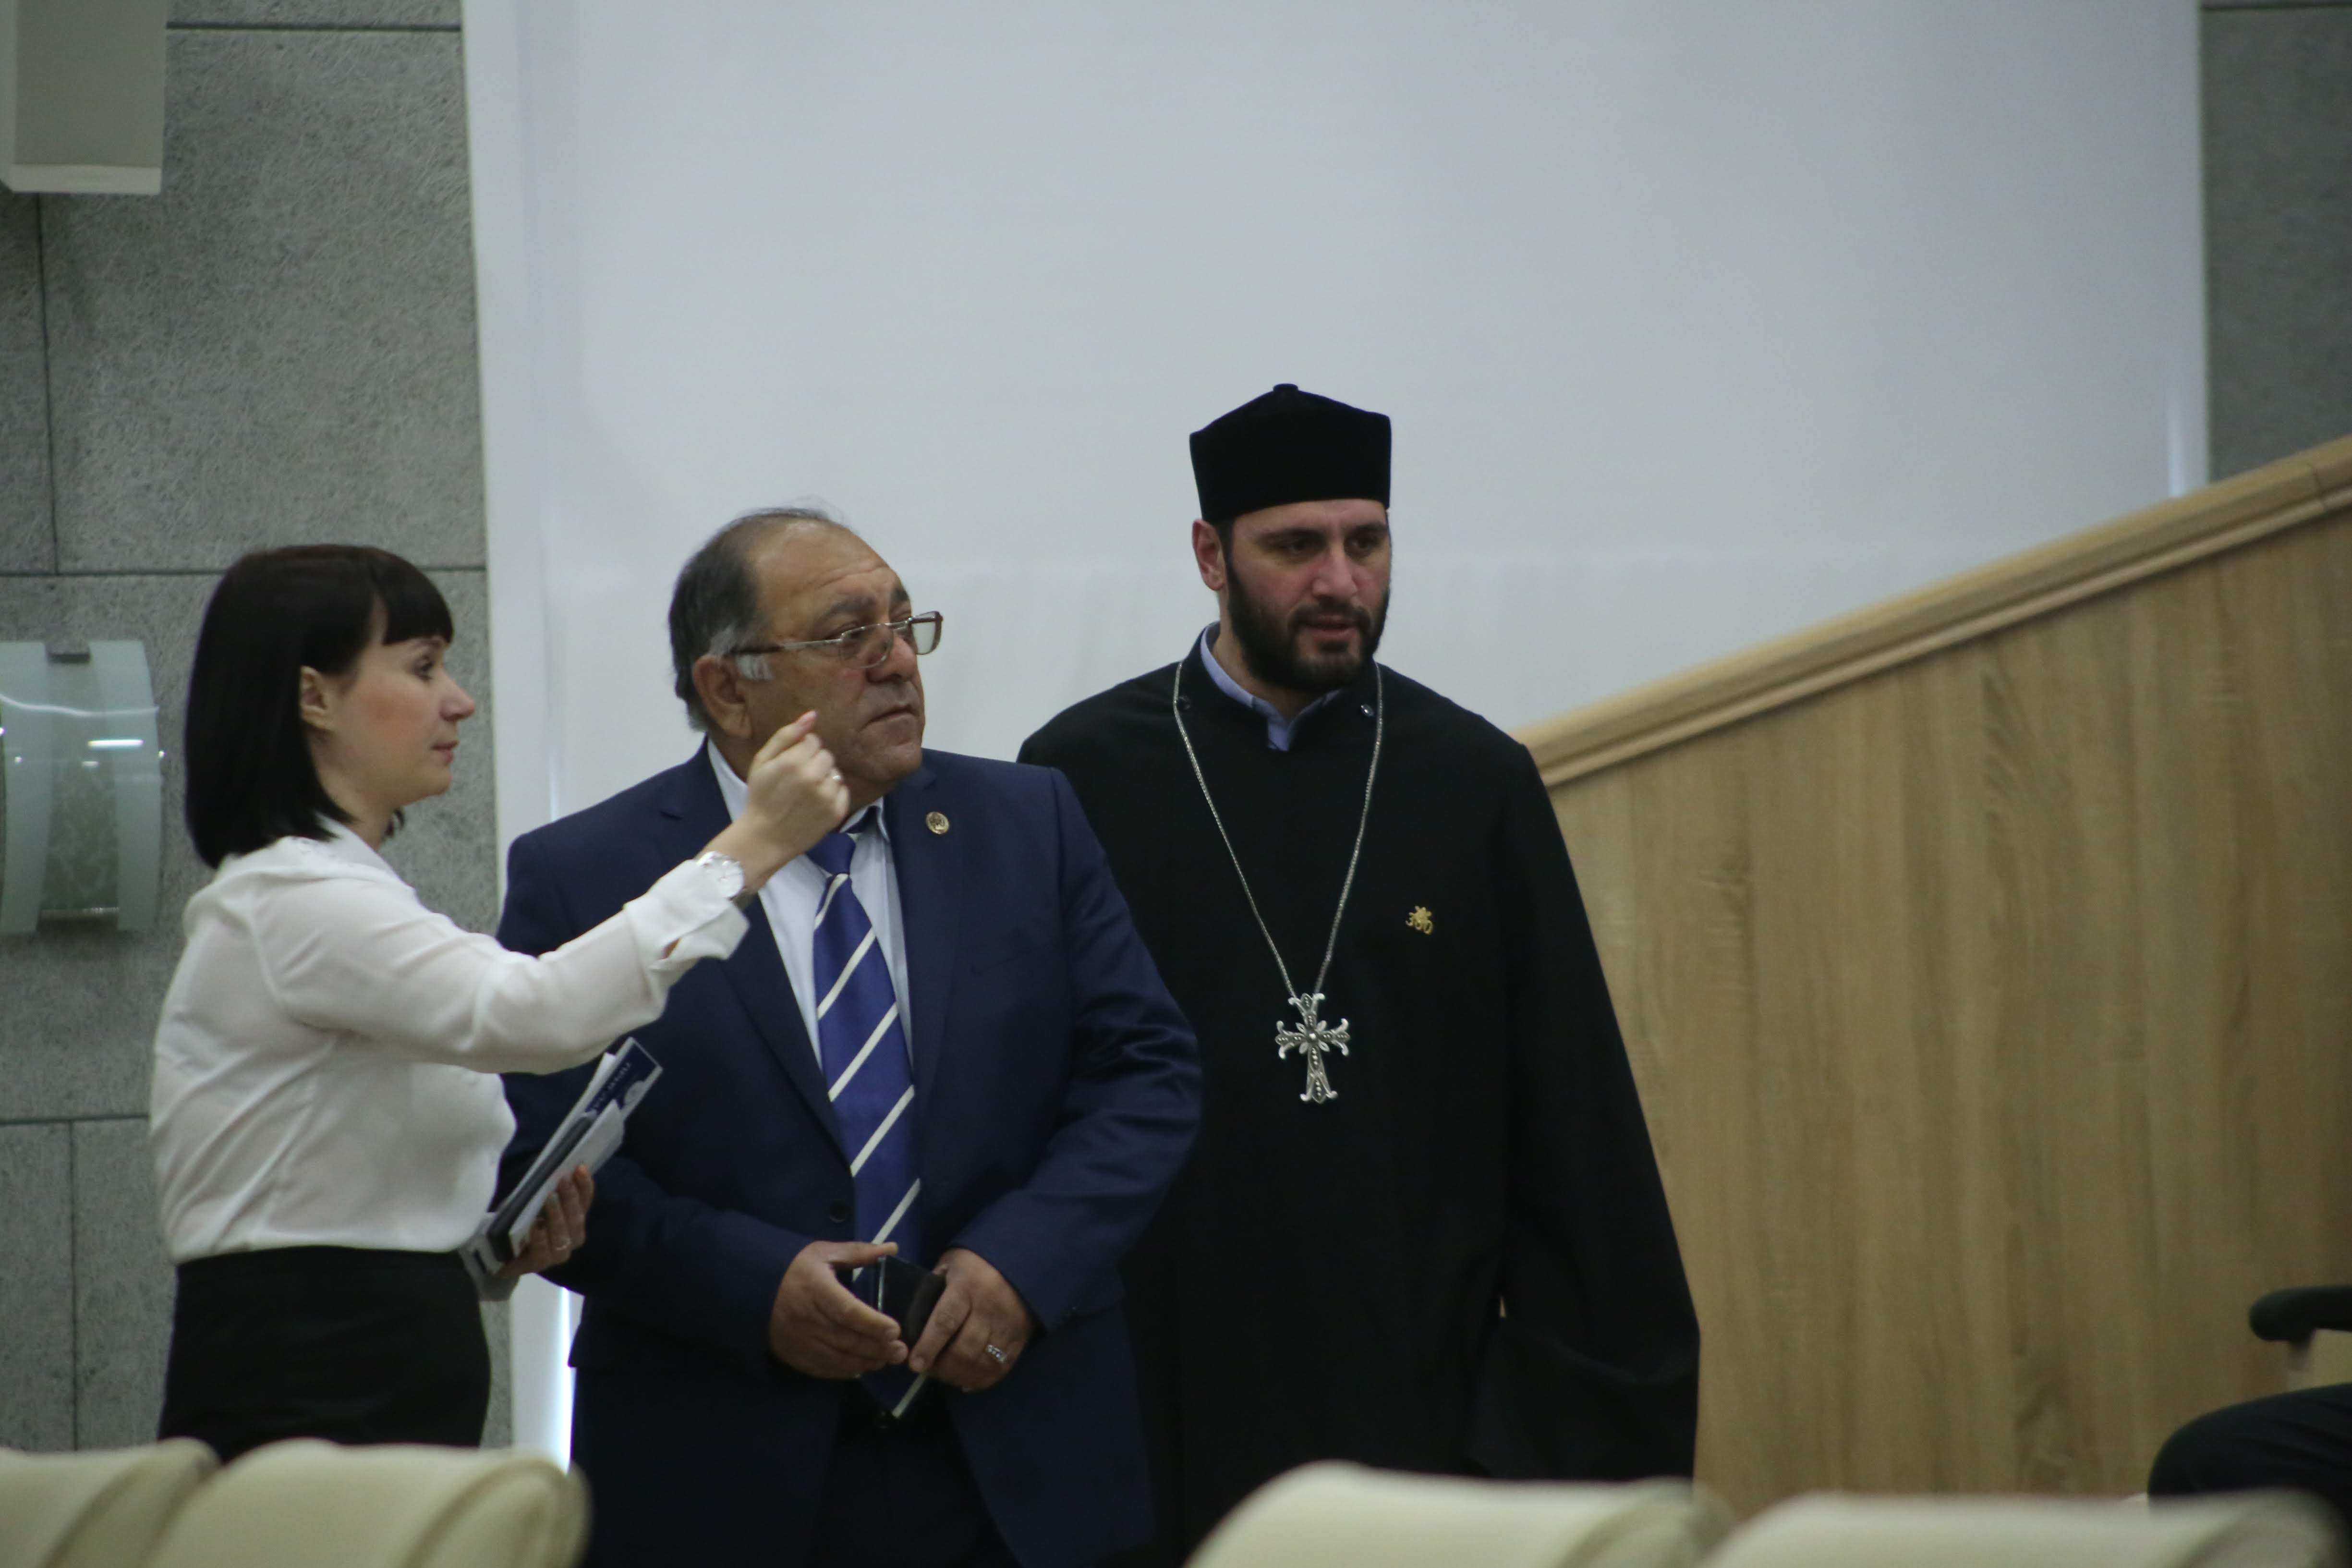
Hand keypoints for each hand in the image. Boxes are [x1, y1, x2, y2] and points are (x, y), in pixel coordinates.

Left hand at [501, 1166, 592, 1278]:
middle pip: (576, 1218)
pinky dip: (541, 1238)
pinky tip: (536, 1226)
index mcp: (575, 1220)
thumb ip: (549, 1188)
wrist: (502, 1252)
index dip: (585, 1186)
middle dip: (571, 1198)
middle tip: (563, 1180)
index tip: (579, 1168)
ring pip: (564, 1236)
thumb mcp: (536, 1200)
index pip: (585, 1201)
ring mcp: (557, 1254)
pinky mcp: (539, 1265)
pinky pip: (544, 1253)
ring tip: (550, 1199)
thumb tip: (559, 1166)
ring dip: (558, 1216)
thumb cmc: (523, 1220)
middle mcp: (572, 1238)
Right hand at [708, 712, 849, 888]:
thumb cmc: (760, 796)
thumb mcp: (762, 761)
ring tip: (807, 793)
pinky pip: (843, 791)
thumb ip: (786, 735)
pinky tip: (816, 803)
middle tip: (798, 779)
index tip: (790, 764)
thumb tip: (812, 714)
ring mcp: (828, 795)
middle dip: (814, 762)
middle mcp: (815, 776)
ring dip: (824, 778)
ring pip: (835, 772)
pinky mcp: (837, 812)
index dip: (801, 750)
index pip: (813, 740)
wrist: (764, 837)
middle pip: (827, 755)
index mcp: (794, 760)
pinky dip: (833, 794)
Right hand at [769, 1241, 908, 1377]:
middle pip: (847, 1339)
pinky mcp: (792, 1355)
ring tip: (886, 1360)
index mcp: (816, 1289)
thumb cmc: (794, 1268)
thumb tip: (892, 1248)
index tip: (895, 1330)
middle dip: (877, 1347)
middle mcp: (807, 1318)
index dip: (872, 1323)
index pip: (848, 1311)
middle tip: (901, 1350)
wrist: (752, 1288)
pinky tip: (861, 1367)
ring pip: (837, 1358)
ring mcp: (798, 1340)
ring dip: (865, 1362)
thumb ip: (858, 1252)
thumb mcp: (824, 1253)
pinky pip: (822, 1368)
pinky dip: (844, 1370)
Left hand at [907, 1248, 1036, 1392]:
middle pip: (964, 1349)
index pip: (945, 1322)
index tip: (915, 1364)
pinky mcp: (1021, 1337)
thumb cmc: (979, 1260)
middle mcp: (989, 1309)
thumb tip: (915, 1317)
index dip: (929, 1347)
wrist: (1027, 1255)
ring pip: (982, 1363)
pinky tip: (967, 1382)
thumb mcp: (951, 1263)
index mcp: (968, 1287)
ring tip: (945, 1375)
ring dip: (960, 1375)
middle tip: (928, 1370)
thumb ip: (933, 1286)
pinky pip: (1001, 1367)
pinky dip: (982, 1380)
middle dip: (942, 1367)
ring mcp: (1008, 1326)